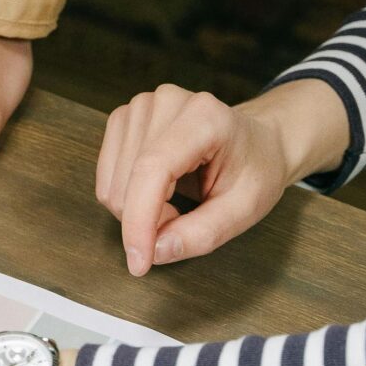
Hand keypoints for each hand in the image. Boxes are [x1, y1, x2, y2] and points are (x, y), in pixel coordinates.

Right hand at [96, 79, 348, 275]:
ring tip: (175, 203)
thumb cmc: (256, 169)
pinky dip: (128, 197)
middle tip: (183, 221)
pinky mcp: (125, 119)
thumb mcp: (244, 209)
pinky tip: (159, 191)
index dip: (139, 220)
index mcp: (204, 117)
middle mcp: (166, 102)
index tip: (139, 263)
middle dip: (147, 221)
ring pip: (112, 184)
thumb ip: (202, 233)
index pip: (152, 170)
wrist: (259, 142)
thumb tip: (156, 251)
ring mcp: (141, 107)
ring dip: (138, 210)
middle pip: (127, 182)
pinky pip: (107, 175)